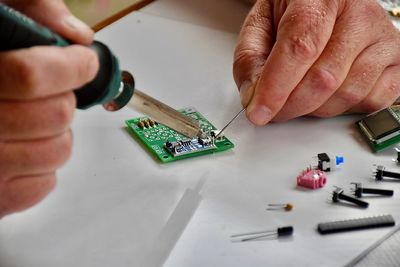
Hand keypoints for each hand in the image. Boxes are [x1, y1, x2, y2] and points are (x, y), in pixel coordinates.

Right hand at [0, 0, 98, 217]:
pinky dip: (44, 166)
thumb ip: (28, 11)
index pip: (31, 76)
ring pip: (59, 150)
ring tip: (33, 121)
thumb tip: (76, 34)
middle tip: (47, 92)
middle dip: (63, 98)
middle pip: (56, 114)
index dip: (71, 66)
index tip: (83, 61)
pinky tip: (21, 149)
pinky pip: (46, 183)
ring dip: (57, 132)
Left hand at [234, 0, 399, 124]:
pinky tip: (328, 93)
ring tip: (300, 93)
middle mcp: (360, 13)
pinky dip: (342, 108)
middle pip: (323, 78)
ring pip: (346, 95)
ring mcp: (383, 38)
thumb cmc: (295, 11)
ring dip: (314, 108)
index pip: (300, 47)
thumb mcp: (261, 25)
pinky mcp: (396, 61)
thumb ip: (249, 60)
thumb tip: (253, 98)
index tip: (259, 112)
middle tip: (272, 109)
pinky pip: (370, 102)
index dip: (276, 87)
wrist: (326, 3)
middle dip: (290, 106)